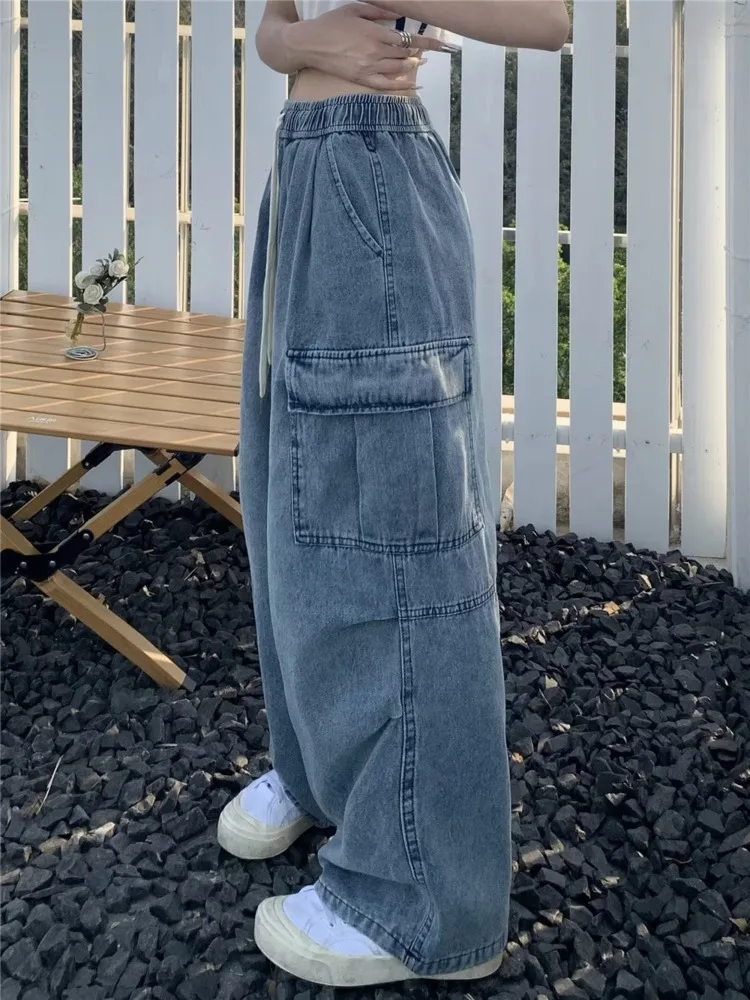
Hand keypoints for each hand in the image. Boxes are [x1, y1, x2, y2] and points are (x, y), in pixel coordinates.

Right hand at [286, 2, 447, 91]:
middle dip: (420, 54)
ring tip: (419, 62)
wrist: (310, 44)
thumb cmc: (331, 24)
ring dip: (411, 66)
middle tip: (430, 52)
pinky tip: (411, 84)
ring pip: (398, 70)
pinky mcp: (361, 79)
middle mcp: (375, 52)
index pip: (407, 39)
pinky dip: (401, 85)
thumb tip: (400, 15)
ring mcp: (368, 68)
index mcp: (375, 33)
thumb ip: (380, 13)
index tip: (439, 44)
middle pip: (405, 56)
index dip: (425, 42)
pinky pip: (386, 85)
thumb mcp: (356, 10)